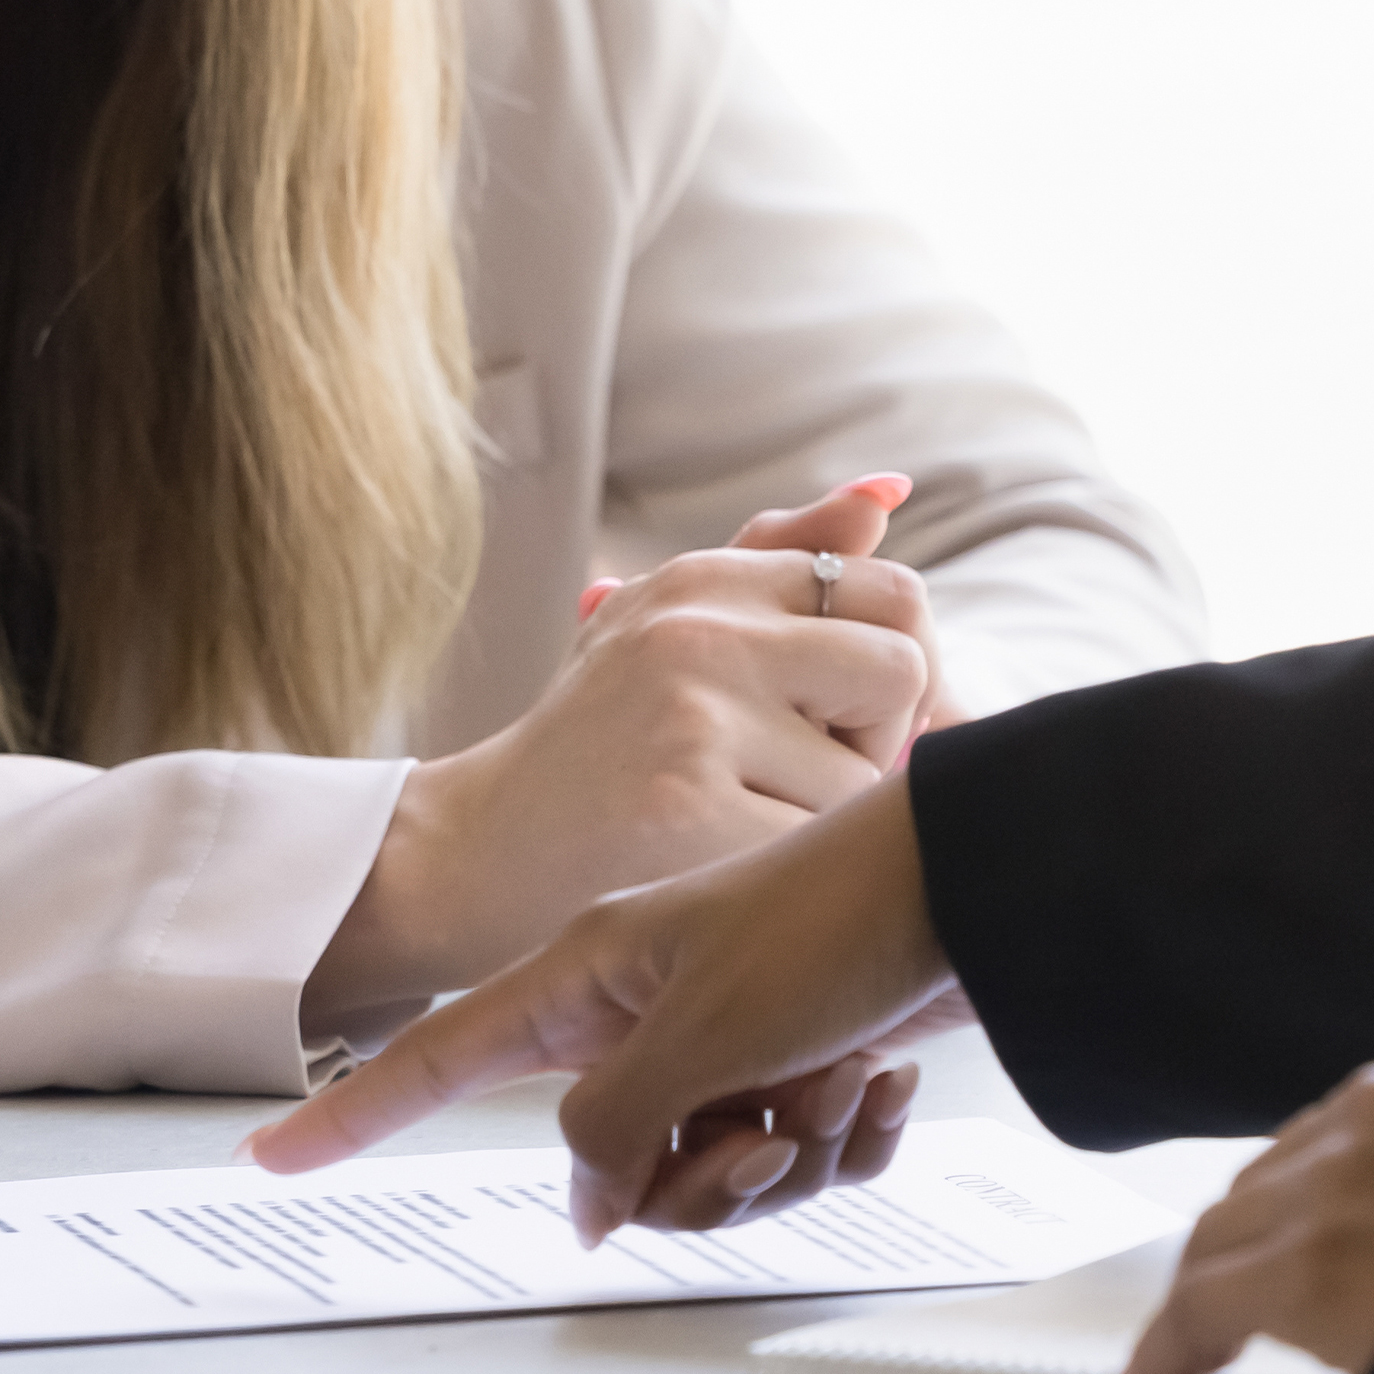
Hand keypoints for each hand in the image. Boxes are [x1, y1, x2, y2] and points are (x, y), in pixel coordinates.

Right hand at [257, 779, 968, 1239]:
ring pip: (718, 1182)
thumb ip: (618, 1127)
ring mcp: (731, 1047)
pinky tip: (884, 1081)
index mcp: (593, 979)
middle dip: (704, 1175)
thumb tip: (593, 1203)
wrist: (983, 889)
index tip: (273, 1154)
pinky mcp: (808, 1069)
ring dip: (790, 1157)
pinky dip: (849, 1143)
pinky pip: (800, 1170)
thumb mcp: (699, 1032)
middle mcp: (651, 1015)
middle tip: (765, 1117)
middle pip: (618, 1167)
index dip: (354, 1109)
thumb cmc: (836, 922)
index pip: (443, 1055)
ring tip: (839, 1078)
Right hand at [307, 479, 928, 1015]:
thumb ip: (779, 557)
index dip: (888, 671)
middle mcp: (696, 628)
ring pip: (866, 780)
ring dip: (821, 825)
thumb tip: (889, 493)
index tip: (831, 722)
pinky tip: (715, 871)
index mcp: (703, 581)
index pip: (893, 592)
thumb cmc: (592, 750)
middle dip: (877, 740)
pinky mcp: (684, 809)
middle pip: (902, 669)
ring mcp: (690, 716)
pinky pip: (815, 849)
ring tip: (730, 825)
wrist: (471, 854)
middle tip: (792, 778)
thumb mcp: (667, 626)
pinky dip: (783, 881)